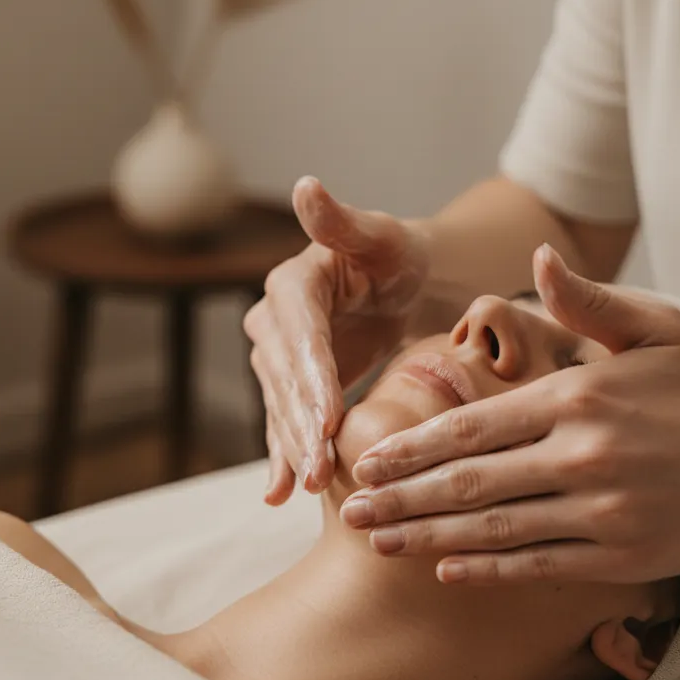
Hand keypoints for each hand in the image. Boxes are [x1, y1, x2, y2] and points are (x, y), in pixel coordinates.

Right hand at [245, 176, 428, 503]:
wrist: (404, 286)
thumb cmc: (400, 256)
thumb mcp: (381, 237)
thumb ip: (342, 222)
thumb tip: (306, 185)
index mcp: (294, 283)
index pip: (300, 333)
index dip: (311, 375)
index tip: (328, 415)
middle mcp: (275, 320)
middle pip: (286, 377)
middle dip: (303, 423)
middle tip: (322, 467)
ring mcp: (280, 356)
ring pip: (283, 406)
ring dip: (295, 446)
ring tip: (310, 486)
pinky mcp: (293, 385)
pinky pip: (285, 422)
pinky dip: (284, 456)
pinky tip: (280, 493)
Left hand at [342, 245, 679, 583]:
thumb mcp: (657, 329)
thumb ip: (587, 301)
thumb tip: (537, 255)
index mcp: (577, 396)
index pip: (471, 426)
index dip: (409, 447)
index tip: (365, 459)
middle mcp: (581, 455)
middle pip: (467, 482)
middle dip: (399, 498)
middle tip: (348, 509)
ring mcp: (602, 511)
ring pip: (494, 528)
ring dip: (427, 538)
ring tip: (378, 542)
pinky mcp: (625, 557)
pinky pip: (541, 566)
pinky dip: (489, 570)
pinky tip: (446, 571)